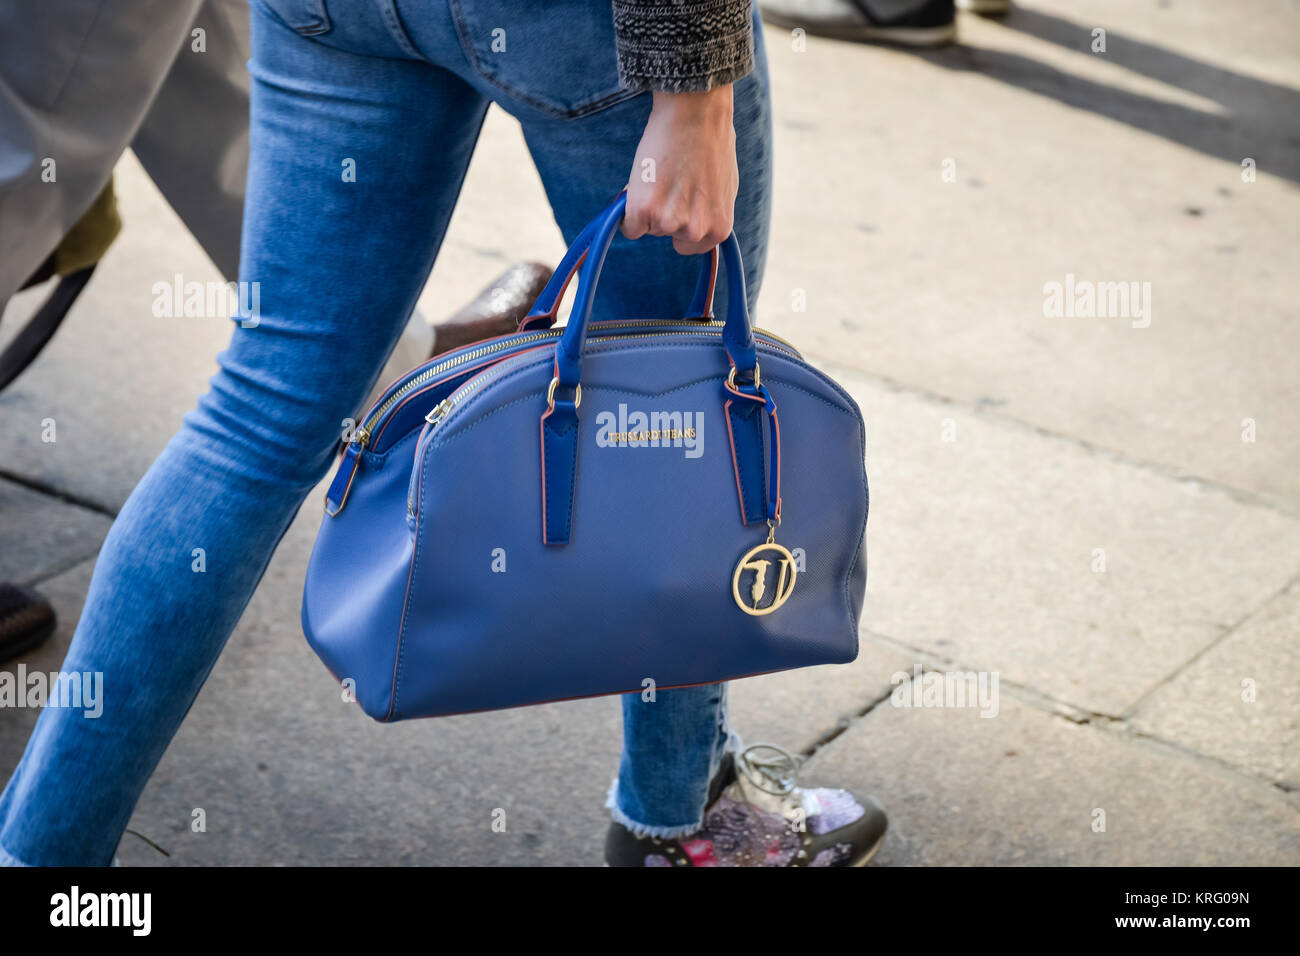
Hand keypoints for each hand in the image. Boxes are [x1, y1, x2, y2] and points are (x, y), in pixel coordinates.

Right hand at [623, 87, 738, 255]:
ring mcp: (669, 222)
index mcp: (718, 229)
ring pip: (647, 226)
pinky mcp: (644, 210)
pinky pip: (627, 225)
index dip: (680, 222)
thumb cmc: (711, 140)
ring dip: (647, 205)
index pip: (688, 245)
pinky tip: (641, 183)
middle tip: (670, 180)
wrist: (696, 111)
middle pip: (665, 235)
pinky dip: (627, 208)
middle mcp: (695, 231)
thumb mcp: (722, 187)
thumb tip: (694, 221)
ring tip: (661, 172)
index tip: (679, 201)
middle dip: (664, 213)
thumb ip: (709, 212)